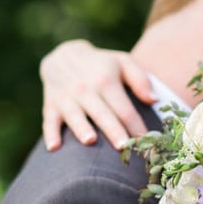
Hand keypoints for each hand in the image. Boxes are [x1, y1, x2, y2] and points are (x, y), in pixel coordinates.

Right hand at [40, 39, 156, 149]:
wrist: (64, 55)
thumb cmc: (102, 65)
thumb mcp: (123, 62)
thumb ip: (141, 80)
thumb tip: (154, 100)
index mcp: (106, 81)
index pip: (124, 109)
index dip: (136, 126)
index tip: (148, 143)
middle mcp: (86, 90)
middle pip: (102, 114)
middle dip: (113, 130)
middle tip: (124, 147)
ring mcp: (66, 98)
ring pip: (75, 115)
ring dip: (81, 128)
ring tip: (90, 141)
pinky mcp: (51, 105)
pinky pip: (49, 120)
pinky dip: (50, 133)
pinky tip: (54, 148)